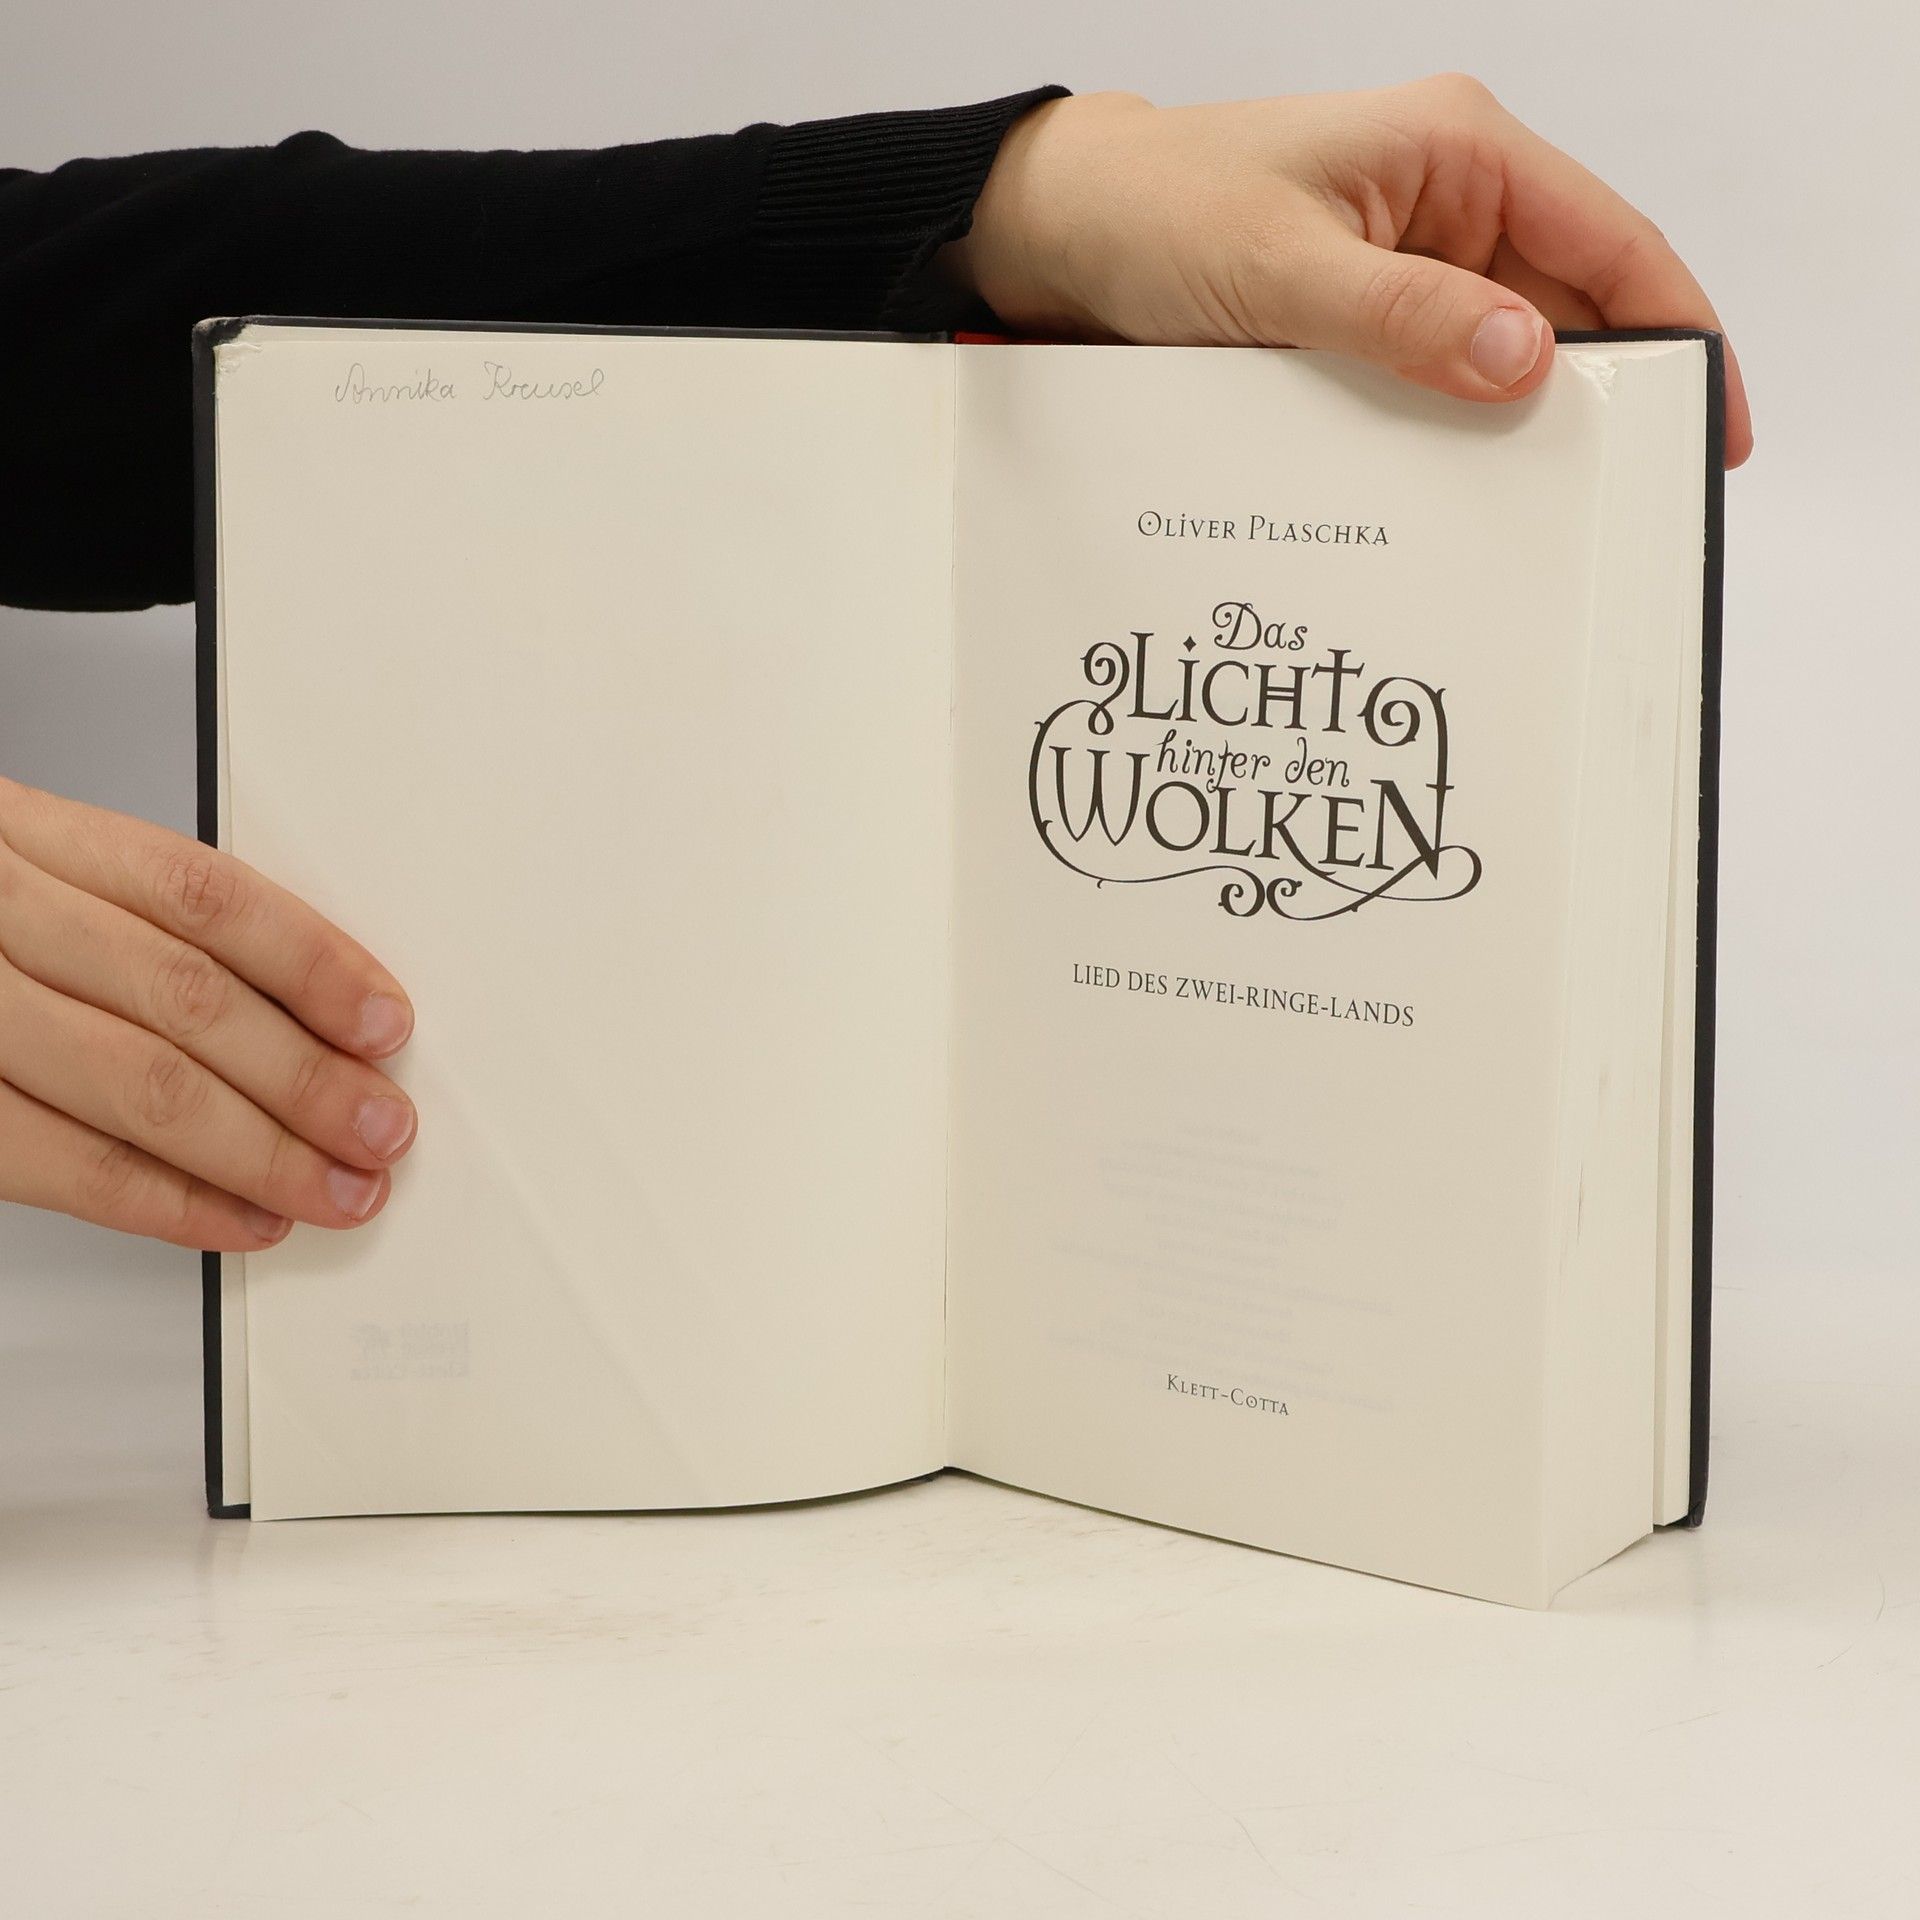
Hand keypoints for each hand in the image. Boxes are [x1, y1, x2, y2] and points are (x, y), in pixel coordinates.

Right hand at [0, 776, 416, 1251]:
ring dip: (260, 1152)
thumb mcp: (36, 879)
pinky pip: (61, 1164)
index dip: (312, 963)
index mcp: (29, 838)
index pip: (204, 895)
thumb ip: (143, 929)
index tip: (384, 1022)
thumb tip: (312, 1017)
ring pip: (139, 1085)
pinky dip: (165, 1201)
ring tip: (333, 1188)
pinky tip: (237, 1218)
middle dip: (305, 1079)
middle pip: (186, 999)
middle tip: (380, 1129)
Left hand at [947, 77, 1752, 465]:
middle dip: (1599, 398)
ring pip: (1500, 356)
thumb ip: (1403, 316)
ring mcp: (1410, 263)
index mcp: (1460, 153)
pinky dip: (1449, 432)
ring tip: (1543, 516)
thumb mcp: (1281, 269)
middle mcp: (1452, 203)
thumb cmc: (1161, 212)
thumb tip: (1526, 362)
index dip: (1680, 330)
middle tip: (1623, 501)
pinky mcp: (1367, 317)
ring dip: (1516, 428)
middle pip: (1569, 309)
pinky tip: (1455, 492)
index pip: (1611, 243)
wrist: (1065, 231)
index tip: (1711, 422)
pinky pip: (1435, 379)